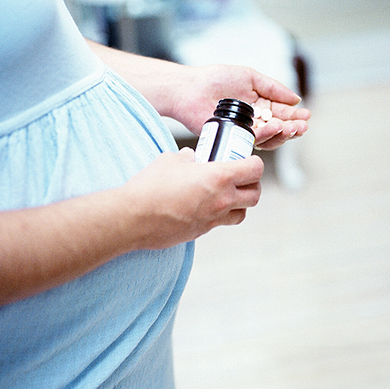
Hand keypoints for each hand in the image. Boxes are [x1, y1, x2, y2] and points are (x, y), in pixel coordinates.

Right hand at [121, 148, 263, 248]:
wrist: (134, 217)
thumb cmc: (150, 187)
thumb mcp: (170, 160)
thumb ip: (186, 157)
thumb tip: (191, 157)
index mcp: (219, 177)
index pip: (254, 170)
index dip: (254, 163)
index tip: (246, 160)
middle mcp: (222, 200)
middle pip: (255, 195)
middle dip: (252, 185)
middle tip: (241, 178)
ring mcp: (213, 219)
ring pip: (242, 213)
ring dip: (240, 203)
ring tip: (227, 194)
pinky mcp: (202, 231)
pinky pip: (221, 223)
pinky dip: (221, 215)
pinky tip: (206, 206)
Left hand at [169, 64, 310, 149]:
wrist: (192, 89)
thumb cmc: (216, 79)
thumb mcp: (250, 77)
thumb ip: (273, 88)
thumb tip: (296, 98)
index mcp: (259, 104)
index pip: (282, 113)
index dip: (295, 115)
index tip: (306, 115)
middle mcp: (254, 120)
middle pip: (279, 128)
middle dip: (293, 128)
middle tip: (302, 126)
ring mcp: (245, 131)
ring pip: (270, 138)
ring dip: (283, 134)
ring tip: (291, 127)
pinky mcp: (234, 139)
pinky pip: (254, 141)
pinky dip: (267, 136)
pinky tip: (275, 128)